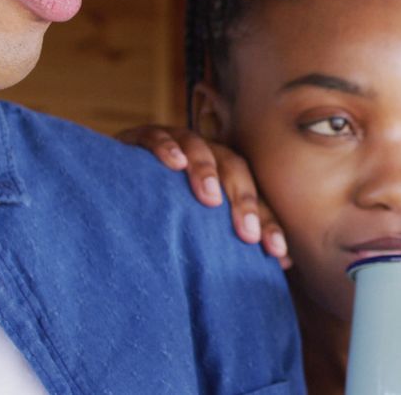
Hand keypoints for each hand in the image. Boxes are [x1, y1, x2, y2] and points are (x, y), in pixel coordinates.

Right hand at [115, 125, 291, 267]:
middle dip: (244, 201)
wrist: (117, 180)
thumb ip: (231, 239)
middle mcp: (206, 155)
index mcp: (225, 174)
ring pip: (199, 147)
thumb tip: (284, 264)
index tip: (277, 253)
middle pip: (234, 168)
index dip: (268, 222)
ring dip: (206, 171)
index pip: (254, 195)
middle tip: (247, 233)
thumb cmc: (168, 210)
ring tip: (210, 199)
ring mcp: (176, 142)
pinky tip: (173, 164)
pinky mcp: (142, 137)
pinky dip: (166, 148)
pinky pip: (156, 137)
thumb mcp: (200, 225)